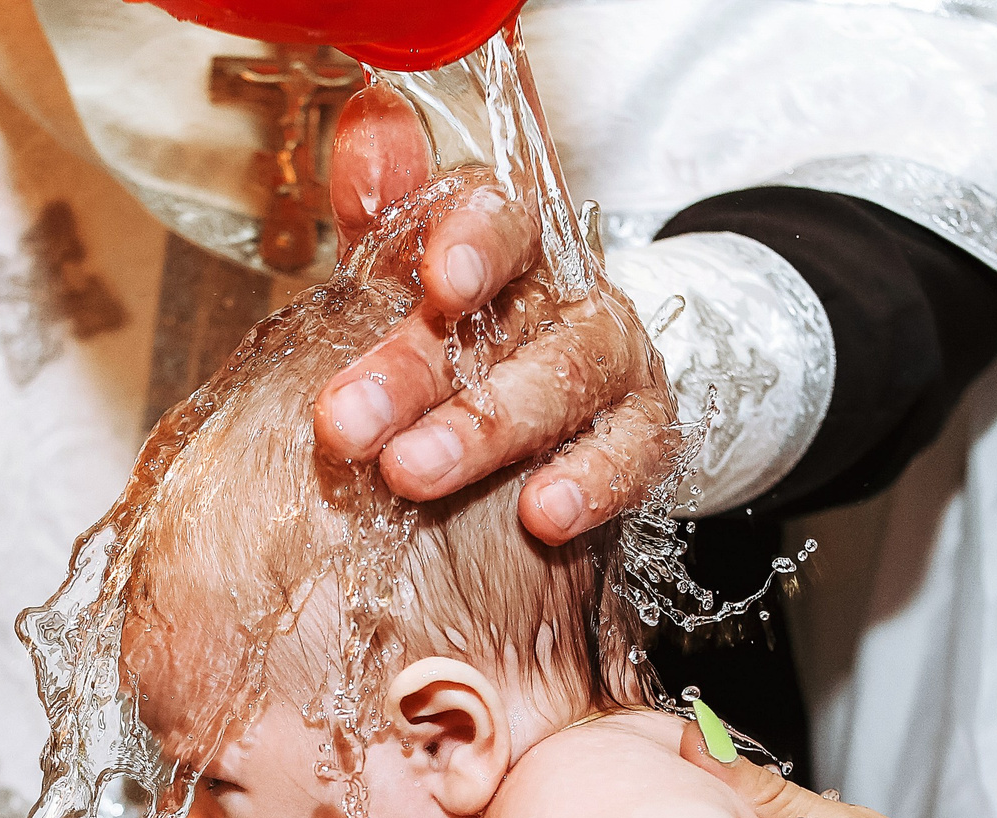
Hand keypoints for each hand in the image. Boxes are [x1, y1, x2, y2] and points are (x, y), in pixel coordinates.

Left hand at [319, 85, 674, 543]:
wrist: (558, 420)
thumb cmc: (466, 345)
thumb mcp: (409, 279)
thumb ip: (385, 212)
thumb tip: (369, 125)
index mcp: (511, 248)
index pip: (501, 217)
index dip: (472, 240)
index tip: (437, 280)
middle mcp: (569, 295)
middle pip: (513, 315)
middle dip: (420, 370)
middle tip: (347, 421)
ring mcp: (615, 363)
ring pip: (566, 382)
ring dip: (486, 429)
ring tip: (414, 471)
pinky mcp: (649, 434)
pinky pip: (634, 454)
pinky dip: (591, 482)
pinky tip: (545, 514)